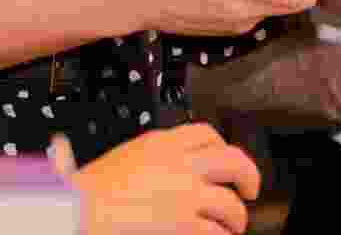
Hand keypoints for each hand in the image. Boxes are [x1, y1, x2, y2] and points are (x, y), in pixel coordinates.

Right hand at [66, 124, 259, 234]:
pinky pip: (216, 232)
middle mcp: (180, 164)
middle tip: (250, 189)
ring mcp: (186, 194)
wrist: (69, 213)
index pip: (205, 134)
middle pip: (234, 160)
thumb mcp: (104, 159)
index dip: (222, 148)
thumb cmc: (77, 194)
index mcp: (159, 143)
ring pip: (231, 202)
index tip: (224, 157)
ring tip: (235, 225)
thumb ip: (122, 156)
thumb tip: (72, 146)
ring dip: (237, 217)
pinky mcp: (185, 224)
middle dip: (248, 175)